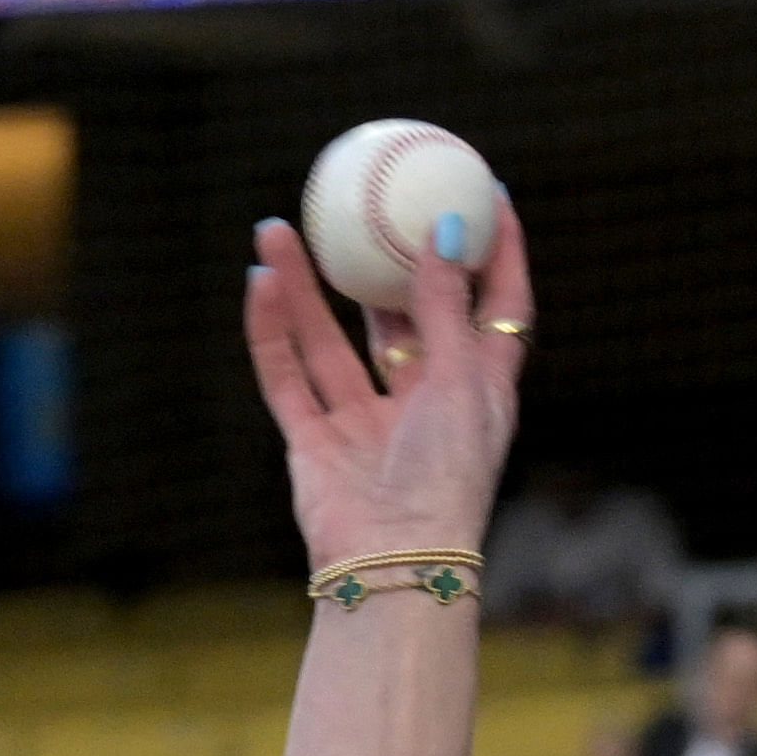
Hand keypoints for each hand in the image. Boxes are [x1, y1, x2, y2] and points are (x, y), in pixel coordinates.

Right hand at [242, 203, 532, 571]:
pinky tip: (258, 283)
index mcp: (477, 392)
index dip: (497, 256)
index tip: (487, 194)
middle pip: (400, 318)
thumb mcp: (460, 385)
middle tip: (358, 202)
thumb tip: (444, 230)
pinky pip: (287, 375)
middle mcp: (423, 404)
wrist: (394, 561)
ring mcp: (366, 424)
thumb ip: (446, 308)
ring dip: (301, 287)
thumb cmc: (446, 480)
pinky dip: (271, 332)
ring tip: (277, 229)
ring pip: (328, 341)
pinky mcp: (317, 443)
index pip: (496, 312)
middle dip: (375, 263)